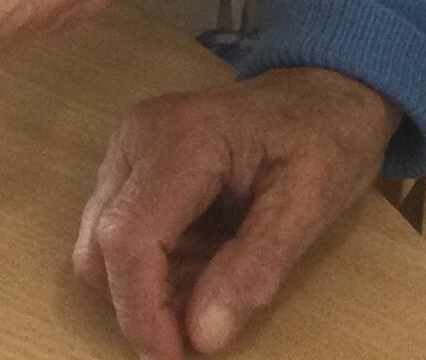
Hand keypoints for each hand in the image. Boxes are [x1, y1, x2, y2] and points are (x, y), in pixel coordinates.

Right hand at [76, 66, 399, 359]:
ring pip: (100, 245)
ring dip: (149, 285)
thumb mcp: (309, 205)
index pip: (127, 237)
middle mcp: (137, 138)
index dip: (141, 311)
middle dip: (143, 304)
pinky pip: (117, 232)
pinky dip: (153, 266)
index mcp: (181, 139)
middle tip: (204, 326)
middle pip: (101, 247)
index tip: (174, 359)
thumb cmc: (325, 138)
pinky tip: (203, 257)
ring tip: (215, 279)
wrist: (324, 92)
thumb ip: (255, 269)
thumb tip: (203, 337)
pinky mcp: (130, 164)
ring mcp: (127, 148)